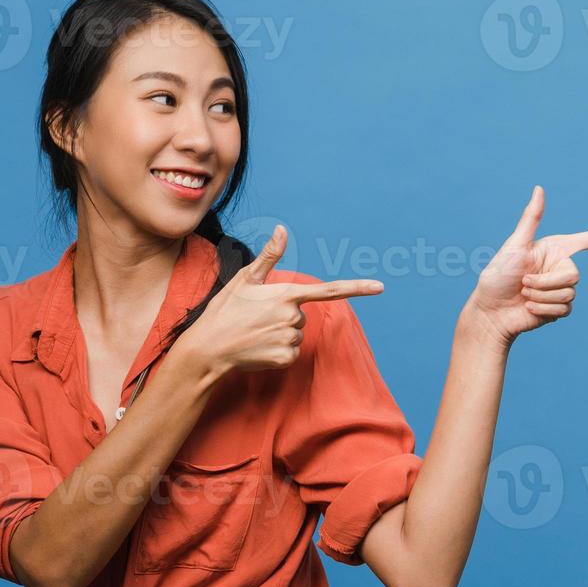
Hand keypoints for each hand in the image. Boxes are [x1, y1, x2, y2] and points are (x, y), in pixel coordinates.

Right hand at [180, 224, 384, 375]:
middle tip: (257, 318)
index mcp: (286, 294)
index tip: (380, 287)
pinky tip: (259, 348)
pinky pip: (291, 352)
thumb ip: (269, 256)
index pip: (330, 290)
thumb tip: (283, 228)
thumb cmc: (225, 310)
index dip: (357, 288)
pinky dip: (277, 351)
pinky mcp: (286, 357)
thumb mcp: (245, 279)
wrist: (208, 348)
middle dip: (284, 315)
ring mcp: (290, 338)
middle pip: (302, 315)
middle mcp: (292, 316)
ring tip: (255, 333)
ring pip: (297, 333)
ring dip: (280, 333)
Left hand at [464, 185, 587, 346]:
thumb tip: (540, 189)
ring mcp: (561, 289)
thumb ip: (531, 219)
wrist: (490, 313)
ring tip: (523, 295)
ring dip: (541, 297)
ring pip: (569, 293)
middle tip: (524, 283)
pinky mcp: (559, 308)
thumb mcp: (514, 245)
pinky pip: (565, 309)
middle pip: (574, 275)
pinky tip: (529, 309)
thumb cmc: (497, 276)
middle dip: (546, 282)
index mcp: (556, 248)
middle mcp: (562, 267)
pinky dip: (544, 309)